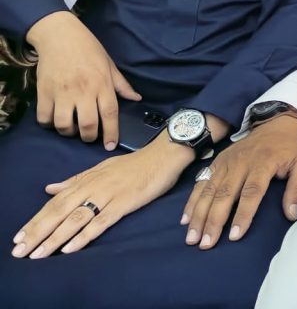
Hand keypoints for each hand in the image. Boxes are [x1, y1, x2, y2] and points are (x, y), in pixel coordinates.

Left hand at [10, 130, 192, 257]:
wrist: (164, 155)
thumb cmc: (135, 164)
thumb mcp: (102, 168)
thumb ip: (76, 180)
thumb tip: (49, 188)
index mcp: (86, 180)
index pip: (55, 202)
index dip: (36, 220)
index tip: (19, 237)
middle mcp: (93, 187)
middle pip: (60, 212)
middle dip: (38, 232)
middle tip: (20, 251)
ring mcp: (108, 195)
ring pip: (76, 219)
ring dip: (55, 238)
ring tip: (38, 254)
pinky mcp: (124, 203)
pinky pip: (101, 222)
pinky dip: (84, 236)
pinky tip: (70, 248)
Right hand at [29, 11, 141, 147]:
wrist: (60, 35)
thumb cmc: (89, 49)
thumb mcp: (109, 65)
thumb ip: (122, 85)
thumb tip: (137, 98)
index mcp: (102, 84)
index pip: (110, 114)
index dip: (111, 133)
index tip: (110, 145)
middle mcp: (84, 91)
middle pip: (87, 124)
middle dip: (89, 137)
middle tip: (89, 137)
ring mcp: (62, 92)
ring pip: (64, 124)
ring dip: (68, 132)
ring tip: (72, 128)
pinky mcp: (44, 91)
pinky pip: (44, 117)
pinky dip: (49, 124)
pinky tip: (55, 120)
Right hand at [182, 111, 296, 249]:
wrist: (274, 124)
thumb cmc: (288, 149)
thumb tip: (292, 215)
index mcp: (263, 164)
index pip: (251, 192)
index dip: (243, 214)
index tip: (234, 236)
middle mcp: (240, 163)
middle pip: (225, 194)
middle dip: (213, 221)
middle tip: (206, 244)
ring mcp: (226, 163)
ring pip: (209, 191)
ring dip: (199, 215)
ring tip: (192, 238)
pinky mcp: (217, 162)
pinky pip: (201, 183)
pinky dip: (192, 201)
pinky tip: (185, 219)